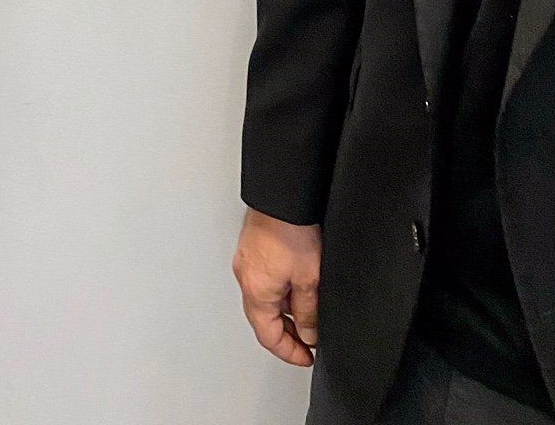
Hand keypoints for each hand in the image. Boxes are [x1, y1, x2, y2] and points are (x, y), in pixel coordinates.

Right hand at [233, 209, 322, 367]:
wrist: (282, 195)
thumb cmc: (291, 229)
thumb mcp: (309, 279)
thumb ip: (308, 313)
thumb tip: (307, 334)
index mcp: (257, 292)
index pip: (269, 337)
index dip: (289, 353)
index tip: (306, 358)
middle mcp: (246, 279)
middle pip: (263, 320)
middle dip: (287, 335)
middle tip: (308, 341)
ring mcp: (246, 263)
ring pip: (263, 301)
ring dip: (283, 312)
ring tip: (307, 312)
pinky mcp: (251, 250)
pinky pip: (263, 282)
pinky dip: (278, 292)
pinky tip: (295, 286)